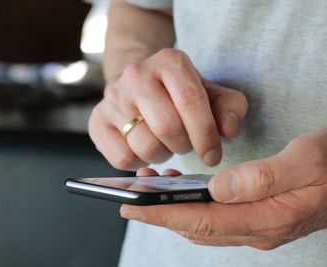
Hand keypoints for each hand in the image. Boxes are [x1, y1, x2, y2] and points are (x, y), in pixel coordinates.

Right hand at [89, 48, 247, 169]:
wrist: (139, 84)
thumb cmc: (178, 93)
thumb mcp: (210, 93)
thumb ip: (229, 107)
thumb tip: (229, 130)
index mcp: (169, 62)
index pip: (190, 101)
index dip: (206, 134)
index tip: (213, 155)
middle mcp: (137, 74)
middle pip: (167, 127)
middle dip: (184, 146)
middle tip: (186, 144)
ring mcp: (113, 98)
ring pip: (145, 146)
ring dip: (162, 154)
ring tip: (165, 143)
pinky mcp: (96, 121)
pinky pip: (122, 158)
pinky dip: (139, 162)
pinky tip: (145, 148)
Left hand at [120, 126, 326, 249]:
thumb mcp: (308, 160)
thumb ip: (263, 176)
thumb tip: (218, 188)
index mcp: (267, 218)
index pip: (202, 221)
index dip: (162, 215)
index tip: (130, 208)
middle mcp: (259, 230)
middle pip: (197, 228)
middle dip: (159, 216)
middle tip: (129, 200)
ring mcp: (260, 227)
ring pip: (205, 226)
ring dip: (175, 212)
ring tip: (151, 190)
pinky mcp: (262, 218)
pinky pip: (218, 220)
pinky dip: (194, 209)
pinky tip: (185, 193)